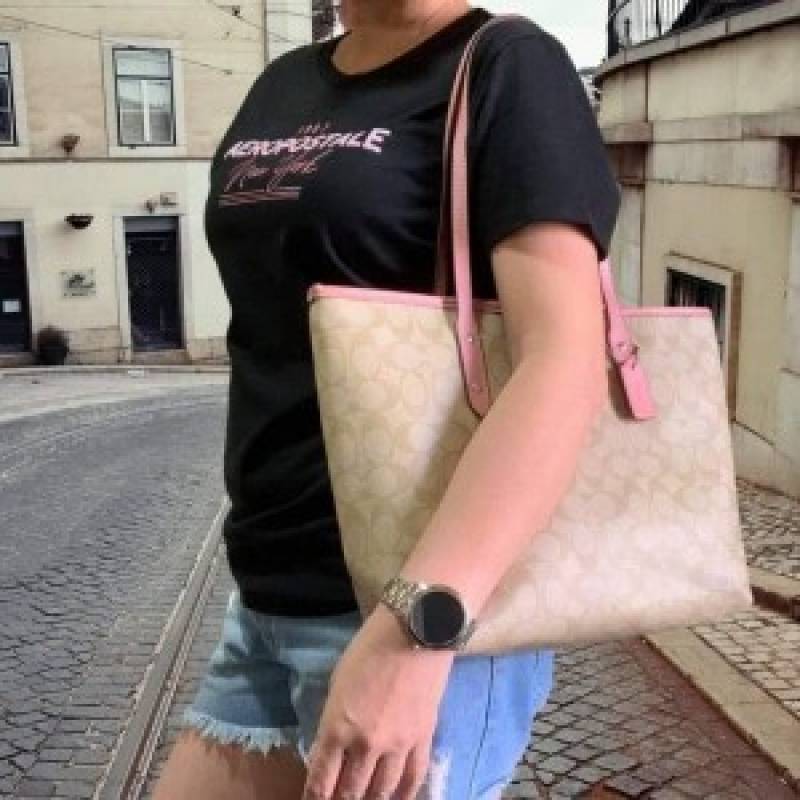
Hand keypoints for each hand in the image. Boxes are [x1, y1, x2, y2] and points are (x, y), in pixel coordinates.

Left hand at [302, 603, 454, 799]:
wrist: (416, 631)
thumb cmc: (369, 647)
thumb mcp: (338, 682)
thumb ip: (335, 719)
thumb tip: (333, 746)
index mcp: (337, 727)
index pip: (321, 779)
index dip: (315, 798)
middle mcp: (366, 745)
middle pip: (351, 790)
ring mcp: (398, 745)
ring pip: (382, 790)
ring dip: (371, 799)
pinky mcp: (424, 739)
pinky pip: (414, 778)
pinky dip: (405, 794)